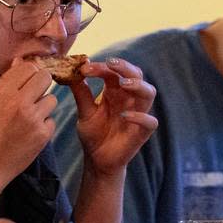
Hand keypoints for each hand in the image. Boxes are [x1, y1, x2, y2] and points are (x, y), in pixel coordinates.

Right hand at [0, 61, 58, 189]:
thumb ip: (7, 83)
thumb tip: (20, 61)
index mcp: (2, 92)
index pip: (28, 67)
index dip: (30, 73)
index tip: (28, 82)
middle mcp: (18, 102)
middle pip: (44, 77)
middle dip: (41, 85)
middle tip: (34, 96)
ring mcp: (32, 118)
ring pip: (52, 99)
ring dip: (43, 107)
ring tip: (29, 119)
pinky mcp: (42, 134)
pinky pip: (51, 120)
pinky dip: (43, 126)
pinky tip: (30, 134)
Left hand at [68, 57, 157, 178]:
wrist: (96, 159)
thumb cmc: (93, 133)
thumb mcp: (84, 112)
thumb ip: (81, 93)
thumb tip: (73, 71)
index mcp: (115, 91)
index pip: (113, 72)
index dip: (101, 67)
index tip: (84, 68)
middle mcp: (129, 99)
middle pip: (136, 75)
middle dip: (125, 67)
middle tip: (111, 63)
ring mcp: (138, 114)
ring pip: (149, 93)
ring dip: (138, 85)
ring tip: (123, 84)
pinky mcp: (142, 132)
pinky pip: (150, 121)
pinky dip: (140, 117)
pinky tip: (125, 116)